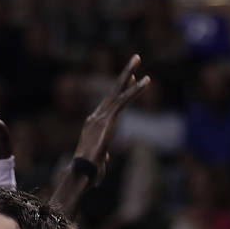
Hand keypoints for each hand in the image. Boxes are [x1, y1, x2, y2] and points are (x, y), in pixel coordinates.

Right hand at [73, 54, 150, 183]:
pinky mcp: (109, 119)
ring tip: (138, 57)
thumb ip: (102, 157)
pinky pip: (124, 100)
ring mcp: (102, 116)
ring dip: (129, 73)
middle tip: (136, 58)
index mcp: (94, 124)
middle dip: (125, 74)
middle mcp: (96, 116)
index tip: (132, 77)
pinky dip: (135, 89)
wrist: (83, 171)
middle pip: (113, 91)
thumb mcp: (98, 161)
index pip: (110, 102)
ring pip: (118, 90)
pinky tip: (146, 80)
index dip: (121, 89)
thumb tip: (101, 164)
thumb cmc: (88, 171)